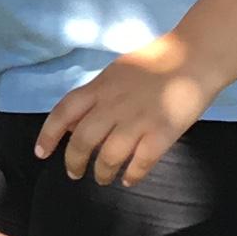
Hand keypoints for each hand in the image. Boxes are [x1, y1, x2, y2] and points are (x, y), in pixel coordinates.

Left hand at [37, 39, 215, 184]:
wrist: (195, 56)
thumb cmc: (156, 61)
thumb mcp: (116, 72)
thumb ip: (94, 95)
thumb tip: (71, 123)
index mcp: (101, 87)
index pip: (64, 111)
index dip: (48, 134)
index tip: (41, 153)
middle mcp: (114, 105)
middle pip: (82, 140)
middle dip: (74, 162)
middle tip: (75, 173)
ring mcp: (139, 120)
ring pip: (108, 156)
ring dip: (102, 173)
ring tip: (104, 178)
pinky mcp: (162, 133)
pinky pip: (141, 163)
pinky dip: (132, 175)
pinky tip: (129, 179)